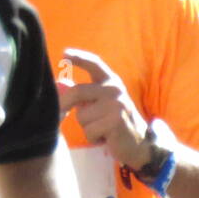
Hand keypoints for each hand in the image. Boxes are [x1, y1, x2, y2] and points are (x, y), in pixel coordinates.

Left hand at [56, 48, 149, 168]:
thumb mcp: (98, 104)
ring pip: (81, 116)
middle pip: (76, 92)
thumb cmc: (114, 122)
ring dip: (86, 127)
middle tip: (64, 114)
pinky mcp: (117, 120)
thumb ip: (81, 94)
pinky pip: (89, 130)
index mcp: (110, 82)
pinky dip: (93, 137)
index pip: (94, 64)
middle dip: (64, 106)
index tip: (64, 53)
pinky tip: (107, 137)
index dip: (79, 58)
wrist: (140, 143)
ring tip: (102, 128)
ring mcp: (118, 104)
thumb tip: (59, 83)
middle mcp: (115, 89)